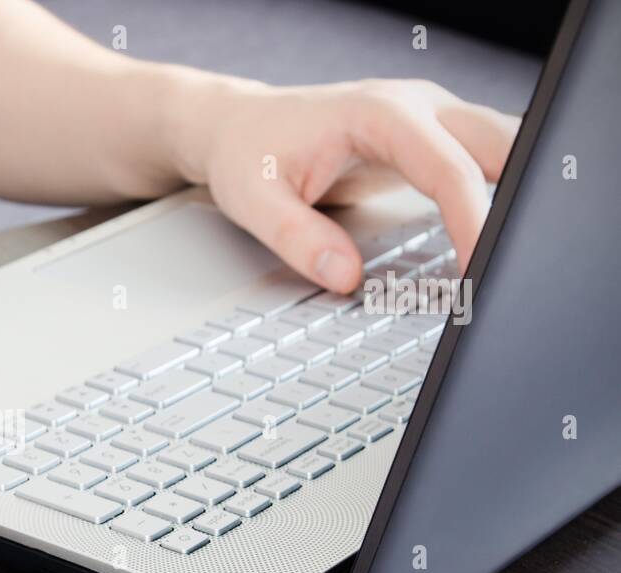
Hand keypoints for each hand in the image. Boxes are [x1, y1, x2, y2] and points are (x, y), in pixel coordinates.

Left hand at [193, 77, 519, 291]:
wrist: (240, 127)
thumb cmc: (248, 155)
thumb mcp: (254, 201)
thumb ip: (298, 239)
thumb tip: (345, 278)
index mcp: (379, 114)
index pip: (449, 169)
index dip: (473, 222)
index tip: (478, 271)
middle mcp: (417, 107)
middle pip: (502, 145)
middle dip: (519, 200)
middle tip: (516, 264)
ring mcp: (431, 119)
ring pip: (505, 145)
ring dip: (519, 192)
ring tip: (515, 255)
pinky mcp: (433, 139)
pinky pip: (485, 160)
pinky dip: (502, 192)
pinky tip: (500, 234)